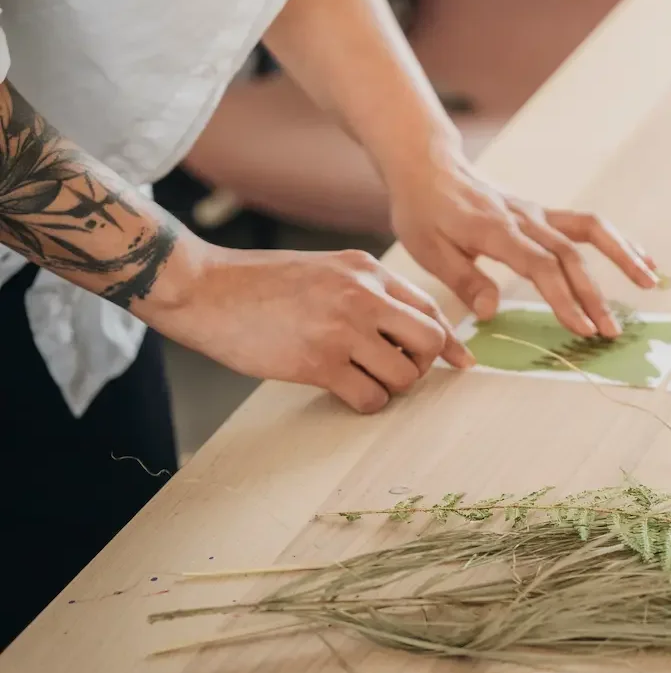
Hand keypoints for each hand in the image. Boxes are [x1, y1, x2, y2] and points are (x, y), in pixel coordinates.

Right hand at [145, 235, 472, 412]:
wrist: (209, 290)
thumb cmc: (264, 283)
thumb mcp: (327, 270)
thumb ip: (367, 291)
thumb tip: (405, 328)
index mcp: (367, 270)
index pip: (429, 308)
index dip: (446, 341)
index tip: (458, 363)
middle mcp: (363, 295)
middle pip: (429, 341)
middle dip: (421, 364)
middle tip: (395, 371)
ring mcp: (343, 329)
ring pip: (404, 375)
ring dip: (389, 387)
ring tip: (360, 379)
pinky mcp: (319, 363)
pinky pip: (370, 398)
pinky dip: (364, 402)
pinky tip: (342, 390)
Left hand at [388, 158, 656, 338]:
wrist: (429, 167)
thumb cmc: (424, 212)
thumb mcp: (428, 249)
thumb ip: (463, 280)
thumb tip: (492, 312)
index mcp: (496, 230)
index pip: (540, 266)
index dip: (564, 297)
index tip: (582, 328)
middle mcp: (525, 218)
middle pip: (570, 256)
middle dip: (594, 295)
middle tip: (611, 332)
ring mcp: (538, 213)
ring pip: (590, 231)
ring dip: (622, 255)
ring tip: (650, 282)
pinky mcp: (543, 213)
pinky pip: (587, 224)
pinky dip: (617, 240)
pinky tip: (640, 258)